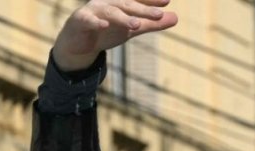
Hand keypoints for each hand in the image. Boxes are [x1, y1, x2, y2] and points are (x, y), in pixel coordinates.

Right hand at [53, 0, 177, 70]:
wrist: (79, 43)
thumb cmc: (107, 30)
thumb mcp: (131, 28)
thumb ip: (151, 23)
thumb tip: (175, 18)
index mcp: (120, 1)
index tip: (167, 1)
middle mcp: (108, 2)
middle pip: (127, 4)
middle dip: (143, 9)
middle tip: (159, 14)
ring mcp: (93, 10)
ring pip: (110, 11)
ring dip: (123, 17)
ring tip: (137, 25)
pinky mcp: (80, 20)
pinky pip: (88, 20)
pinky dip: (96, 22)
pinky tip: (105, 25)